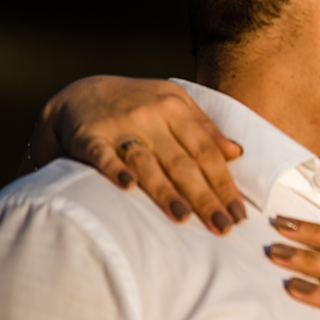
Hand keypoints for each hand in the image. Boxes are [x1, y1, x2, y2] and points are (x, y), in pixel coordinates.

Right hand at [33, 76, 244, 232]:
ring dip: (166, 191)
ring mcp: (120, 126)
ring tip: (184, 217)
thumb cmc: (137, 105)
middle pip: (183, 162)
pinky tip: (128, 186)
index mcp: (176, 108)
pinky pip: (102, 154)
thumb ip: (205, 128)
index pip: (207, 152)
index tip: (238, 214)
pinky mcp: (88, 136)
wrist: (80, 93)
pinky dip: (114, 169)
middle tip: (222, 226)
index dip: (225, 184)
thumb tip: (236, 152)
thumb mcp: (174, 104)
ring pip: (147, 162)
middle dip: (205, 197)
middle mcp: (151, 116)